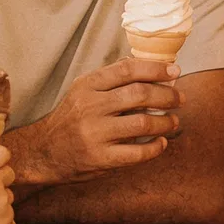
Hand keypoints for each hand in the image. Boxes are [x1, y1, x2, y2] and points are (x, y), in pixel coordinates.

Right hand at [9, 58, 183, 186]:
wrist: (43, 151)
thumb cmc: (70, 118)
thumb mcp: (82, 91)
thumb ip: (111, 79)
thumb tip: (149, 66)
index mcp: (87, 85)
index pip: (127, 70)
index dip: (155, 68)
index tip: (175, 70)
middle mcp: (90, 106)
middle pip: (140, 94)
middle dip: (167, 95)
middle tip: (180, 98)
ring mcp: (94, 133)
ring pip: (142, 123)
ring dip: (165, 121)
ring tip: (173, 121)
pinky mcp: (99, 157)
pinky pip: (137, 153)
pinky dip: (155, 147)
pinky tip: (161, 142)